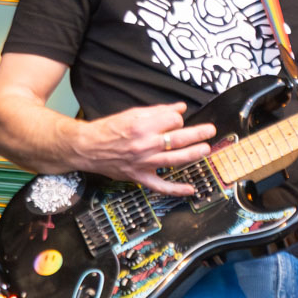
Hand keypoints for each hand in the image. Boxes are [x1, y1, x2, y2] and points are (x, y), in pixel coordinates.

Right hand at [81, 102, 215, 194]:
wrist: (87, 147)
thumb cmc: (108, 129)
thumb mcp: (132, 114)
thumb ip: (158, 111)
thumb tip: (180, 108)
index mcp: (143, 126)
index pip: (173, 121)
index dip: (178, 118)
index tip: (177, 119)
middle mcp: (146, 145)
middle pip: (179, 138)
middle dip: (198, 133)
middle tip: (210, 131)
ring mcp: (144, 163)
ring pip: (176, 159)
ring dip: (194, 154)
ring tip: (206, 149)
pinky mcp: (140, 177)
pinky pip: (161, 186)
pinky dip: (176, 189)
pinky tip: (191, 189)